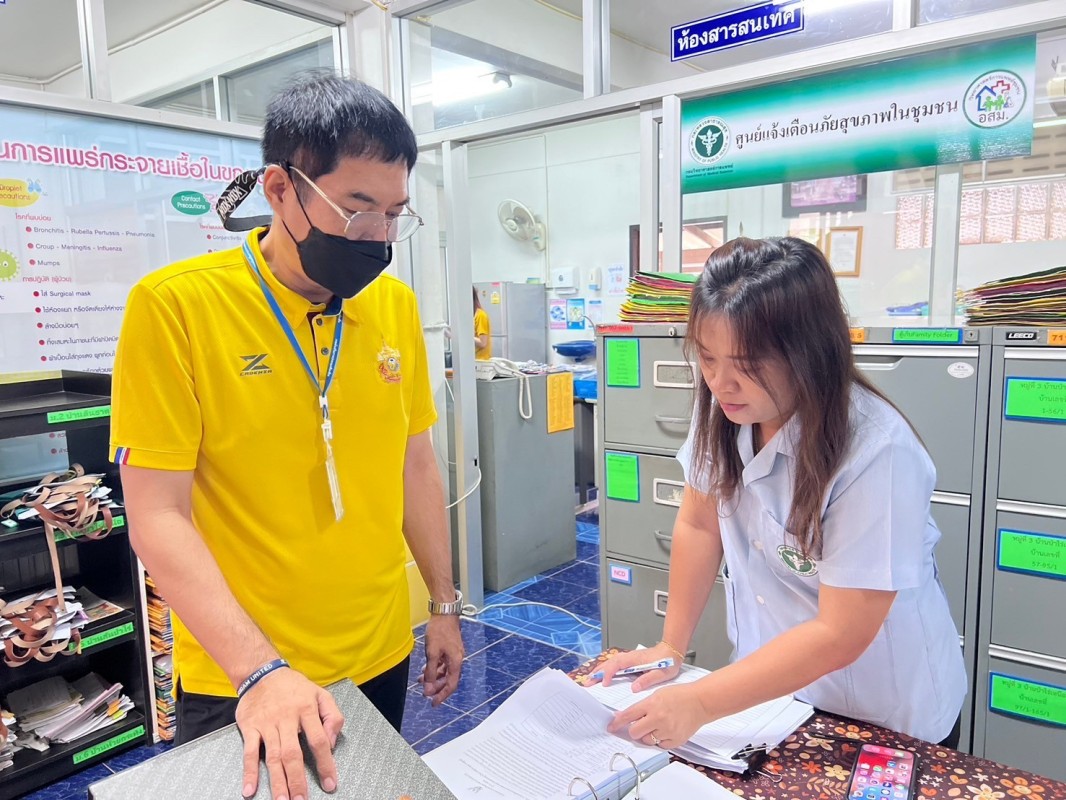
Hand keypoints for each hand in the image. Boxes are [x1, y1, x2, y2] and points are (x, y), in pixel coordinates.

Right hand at [236, 668, 344, 799]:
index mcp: (307, 709)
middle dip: (298, 779)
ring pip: (273, 756)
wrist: (261, 672)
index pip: (319, 740)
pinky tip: (250, 789)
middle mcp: (287, 718)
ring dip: (277, 780)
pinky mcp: (250, 727)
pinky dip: (249, 771)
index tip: (330, 784)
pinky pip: (249, 752)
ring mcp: (267, 724)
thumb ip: (333, 716)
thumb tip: (332, 742)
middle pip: (293, 753)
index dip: (325, 764)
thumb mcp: (320, 693)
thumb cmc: (294, 687)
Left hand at [421, 614, 463, 705]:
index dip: (442, 695)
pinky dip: (434, 668)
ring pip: (444, 671)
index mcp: (456, 662)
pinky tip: (424, 669)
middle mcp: (457, 660)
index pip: (451, 685)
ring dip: (433, 677)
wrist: (444, 613)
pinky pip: (442, 664)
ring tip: (420, 680)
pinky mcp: (449, 649)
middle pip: (447, 679)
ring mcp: (453, 654)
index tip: (433, 703)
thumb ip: (430, 671)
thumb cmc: (440, 631)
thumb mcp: (432, 653)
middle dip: (435, 687)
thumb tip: (428, 687)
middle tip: (424, 693)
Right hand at [586, 642, 680, 690]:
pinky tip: (602, 676)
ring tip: (590, 680)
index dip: (609, 674)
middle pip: (609, 663)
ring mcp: (629, 658)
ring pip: (610, 663)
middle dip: (597, 672)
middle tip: (587, 682)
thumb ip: (648, 680)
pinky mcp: (630, 661)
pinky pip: (614, 664)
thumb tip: (634, 688)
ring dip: (599, 670)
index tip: (604, 684)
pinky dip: (606, 669)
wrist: (672, 651)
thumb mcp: (661, 673)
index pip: (617, 665)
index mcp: (635, 659)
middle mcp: (629, 657)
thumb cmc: (668, 662)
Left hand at [606, 682, 707, 749]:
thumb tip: (624, 716)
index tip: (611, 727)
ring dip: (647, 735)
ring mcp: (667, 731)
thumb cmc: (679, 695)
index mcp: (652, 704)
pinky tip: (665, 731)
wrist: (700, 701)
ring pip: (646, 741)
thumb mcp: (656, 694)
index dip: (617, 723)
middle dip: (634, 730)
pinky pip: (659, 746)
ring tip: (656, 726)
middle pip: (634, 732)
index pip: (628, 716)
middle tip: (639, 725)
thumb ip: (641, 706)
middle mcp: (658, 718)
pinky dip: (659, 740)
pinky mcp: (676, 740)